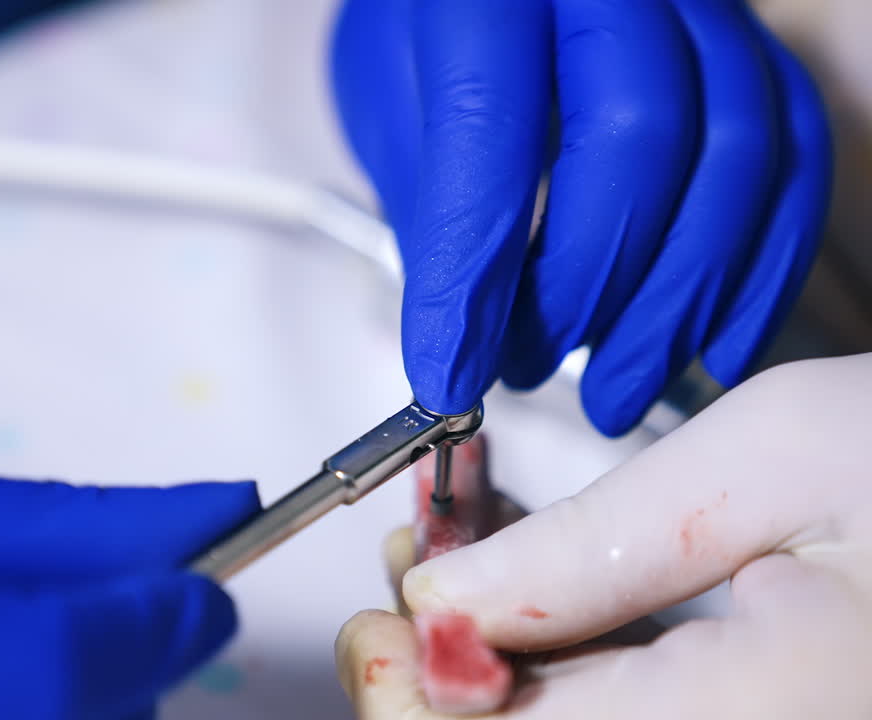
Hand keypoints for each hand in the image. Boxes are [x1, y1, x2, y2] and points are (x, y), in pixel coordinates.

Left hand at [331, 0, 831, 434]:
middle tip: (531, 368)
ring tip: (616, 385)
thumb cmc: (430, 21)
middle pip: (639, 135)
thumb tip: (462, 342)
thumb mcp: (389, 96)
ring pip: (737, 152)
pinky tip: (709, 346)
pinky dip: (757, 271)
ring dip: (679, 301)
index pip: (490, 130)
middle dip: (588, 286)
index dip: (473, 272)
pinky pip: (793, 157)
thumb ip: (432, 203)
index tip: (451, 373)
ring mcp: (700, 6)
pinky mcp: (753, 51)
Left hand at [336, 353, 871, 717]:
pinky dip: (571, 690)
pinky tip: (556, 620)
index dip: (406, 687)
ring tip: (482, 583)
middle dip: (447, 685)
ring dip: (505, 685)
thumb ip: (595, 541)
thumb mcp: (778, 453)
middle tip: (425, 584)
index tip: (384, 607)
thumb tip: (447, 596)